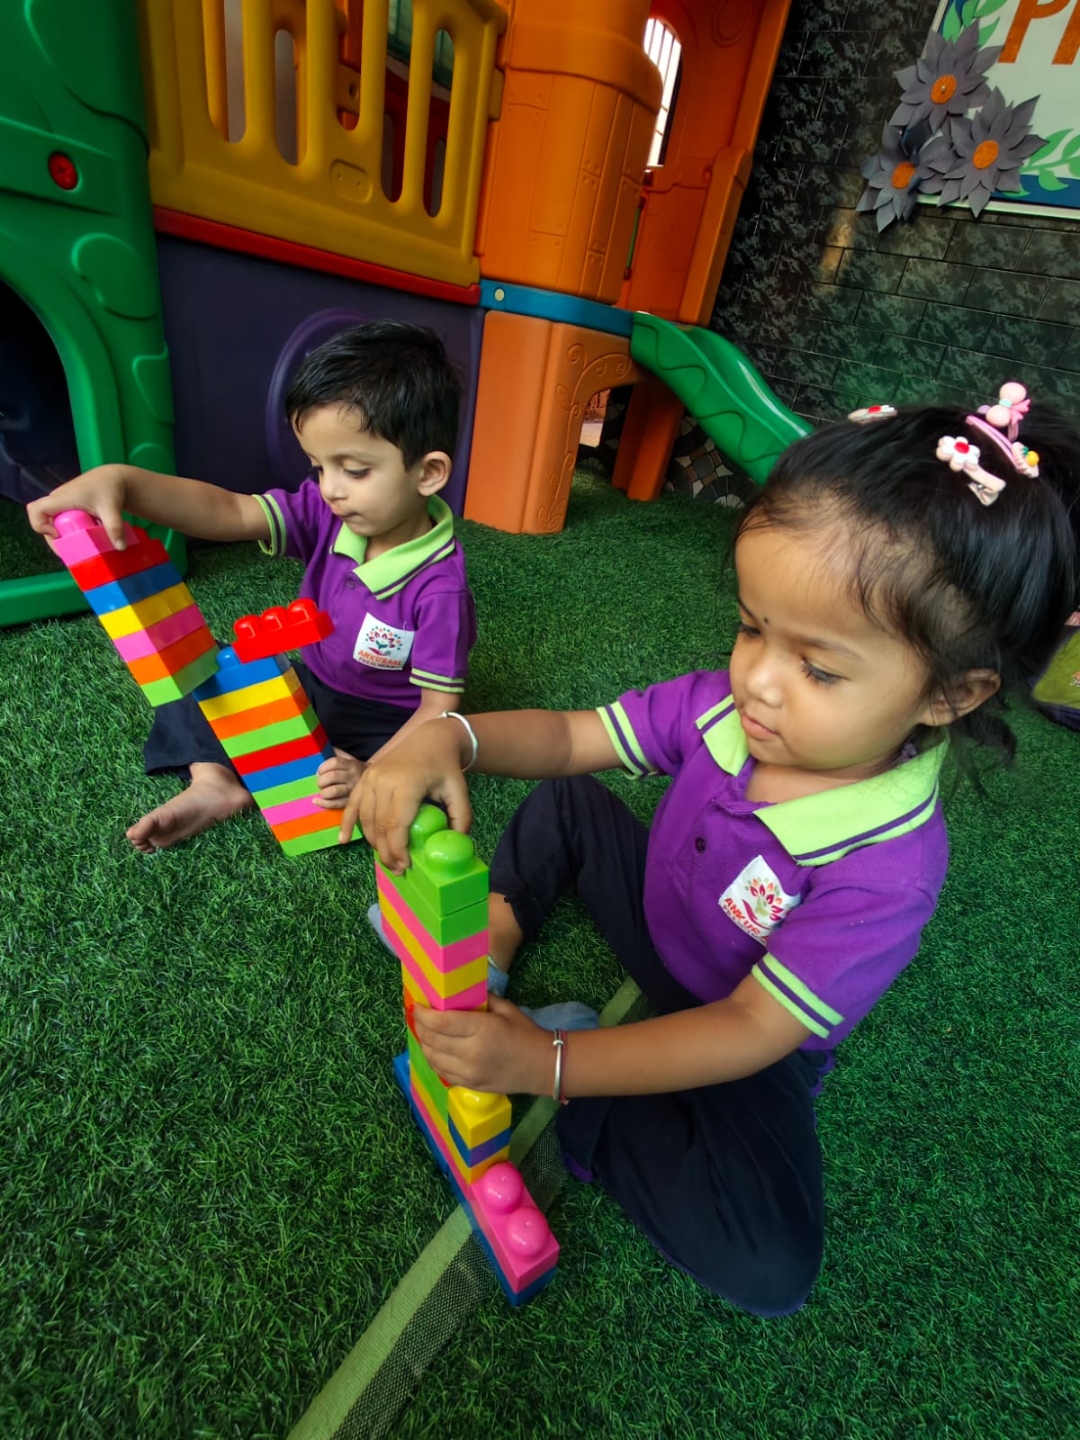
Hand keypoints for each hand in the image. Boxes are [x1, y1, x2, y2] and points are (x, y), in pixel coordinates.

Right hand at [26, 464, 129, 547]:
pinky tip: (81, 542)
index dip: (40, 525)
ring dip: (62, 537)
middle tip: (71, 553)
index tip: (58, 535)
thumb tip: (120, 548)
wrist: (114, 478)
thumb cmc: (109, 488)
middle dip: (54, 540)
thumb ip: (114, 527)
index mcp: (61, 498)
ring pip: (52, 523)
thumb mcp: (111, 509)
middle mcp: (57, 500)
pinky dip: (68, 533)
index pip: (36, 510)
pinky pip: (61, 522)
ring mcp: (61, 504)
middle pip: (43, 522)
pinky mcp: (68, 507)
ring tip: (77, 550)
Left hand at [315, 749, 364, 806]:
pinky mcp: (350, 802)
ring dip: (323, 791)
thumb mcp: (349, 758)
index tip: (319, 771)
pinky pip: (335, 804)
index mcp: (352, 764)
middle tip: (320, 782)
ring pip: (334, 791)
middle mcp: (353, 776)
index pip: (335, 762)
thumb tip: (321, 748)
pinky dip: (323, 803)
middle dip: (321, 780)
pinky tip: (316, 800)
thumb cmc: (355, 770)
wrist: (373, 782)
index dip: (323, 766)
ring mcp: (352, 790)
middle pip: (332, 776)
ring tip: (322, 791)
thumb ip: (336, 753)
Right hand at [338, 717, 472, 866]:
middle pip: (379, 826)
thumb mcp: (458, 789)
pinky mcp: (364, 778)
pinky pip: (351, 804)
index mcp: (406, 783)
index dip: (398, 849)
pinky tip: (342, 840)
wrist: (430, 738)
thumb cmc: (444, 765)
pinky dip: (346, 823)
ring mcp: (370, 778)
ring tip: (386, 860)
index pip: (396, 824)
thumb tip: (457, 843)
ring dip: (373, 843)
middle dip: (387, 852)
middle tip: (398, 870)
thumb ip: (461, 816)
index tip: (406, 865)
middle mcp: (383, 780)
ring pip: (365, 819)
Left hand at [413, 996, 553, 1094]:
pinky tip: (434, 1050)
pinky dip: (433, 1060)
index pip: (441, 1022)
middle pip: (433, 1040)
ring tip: (423, 1032)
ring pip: (433, 1058)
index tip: (415, 1006)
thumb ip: (481, 999)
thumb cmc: (526, 1033)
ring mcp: (468, 1073)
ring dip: (423, 1044)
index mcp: (480, 1030)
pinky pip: (442, 1072)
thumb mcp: (506, 1009)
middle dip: (420, 1026)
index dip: (423, 1014)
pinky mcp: (469, 1085)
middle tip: (417, 1016)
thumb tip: (460, 991)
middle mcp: (470, 1053)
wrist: (544, 1067)